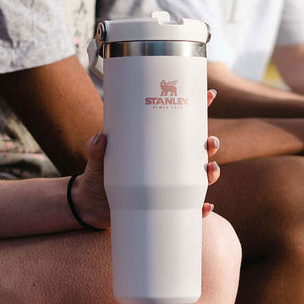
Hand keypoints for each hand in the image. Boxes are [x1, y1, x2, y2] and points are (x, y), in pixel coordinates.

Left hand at [72, 88, 223, 226]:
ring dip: (212, 172)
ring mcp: (169, 185)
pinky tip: (206, 206)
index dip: (199, 107)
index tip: (209, 95)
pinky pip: (189, 207)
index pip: (182, 123)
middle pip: (199, 150)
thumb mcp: (97, 161)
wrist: (92, 209)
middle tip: (211, 141)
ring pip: (200, 177)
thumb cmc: (97, 177)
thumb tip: (100, 137)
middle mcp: (168, 164)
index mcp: (157, 145)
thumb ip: (95, 149)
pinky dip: (201, 208)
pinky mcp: (167, 206)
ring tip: (211, 168)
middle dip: (211, 144)